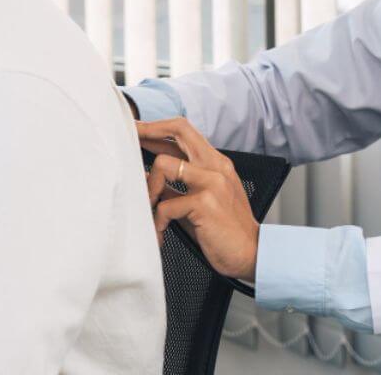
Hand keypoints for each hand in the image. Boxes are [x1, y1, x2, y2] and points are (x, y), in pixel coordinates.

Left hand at [136, 117, 259, 281]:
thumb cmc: (224, 230)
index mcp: (216, 163)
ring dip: (149, 187)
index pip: (185, 131)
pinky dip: (158, 220)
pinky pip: (165, 204)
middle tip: (128, 141)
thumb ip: (178, 186)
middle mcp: (216, 166)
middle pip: (179, 130)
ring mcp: (212, 182)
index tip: (138, 129)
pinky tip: (161, 232)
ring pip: (164, 164)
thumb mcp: (202, 200)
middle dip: (148, 132)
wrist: (252, 254)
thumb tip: (147, 177)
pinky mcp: (205, 203)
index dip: (158, 127)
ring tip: (149, 206)